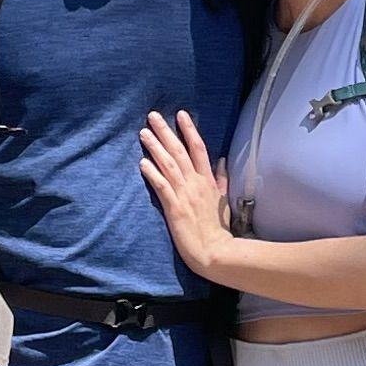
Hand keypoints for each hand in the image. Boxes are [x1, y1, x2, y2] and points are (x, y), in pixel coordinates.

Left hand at [136, 107, 237, 277]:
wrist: (215, 251)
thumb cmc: (217, 229)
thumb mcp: (222, 200)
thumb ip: (221, 179)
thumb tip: (221, 160)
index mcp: (207, 181)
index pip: (198, 148)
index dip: (189, 130)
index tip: (180, 114)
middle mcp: (196, 183)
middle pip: (179, 151)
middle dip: (166, 132)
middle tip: (152, 115)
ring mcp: (185, 195)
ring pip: (168, 165)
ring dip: (155, 147)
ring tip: (143, 133)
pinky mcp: (174, 209)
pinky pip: (162, 187)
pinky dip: (152, 174)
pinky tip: (142, 162)